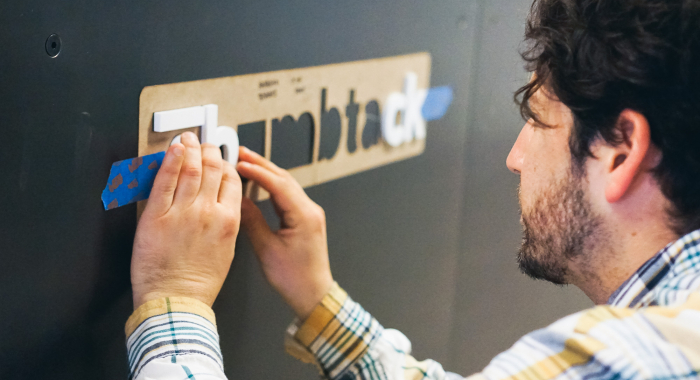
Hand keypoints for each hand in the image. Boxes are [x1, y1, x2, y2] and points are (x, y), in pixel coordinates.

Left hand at [131, 132, 242, 309]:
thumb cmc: (199, 284)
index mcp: (229, 222)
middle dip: (209, 151)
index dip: (226, 164)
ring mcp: (183, 213)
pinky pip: (165, 181)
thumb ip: (225, 223)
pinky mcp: (158, 216)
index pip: (232, 181)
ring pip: (190, 169)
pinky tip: (174, 149)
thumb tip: (220, 204)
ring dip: (190, 148)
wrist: (176, 302)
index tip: (221, 158)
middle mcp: (209, 212)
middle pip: (213, 170)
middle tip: (204, 143)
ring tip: (188, 138)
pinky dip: (171, 160)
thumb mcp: (225, 251)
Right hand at [236, 147, 333, 320]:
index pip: (279, 185)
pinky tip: (259, 182)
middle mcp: (310, 211)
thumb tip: (238, 201)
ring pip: (286, 185)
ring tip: (246, 163)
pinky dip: (272, 185)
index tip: (239, 163)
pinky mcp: (305, 218)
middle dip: (261, 165)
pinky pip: (287, 195)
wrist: (313, 294)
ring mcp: (309, 213)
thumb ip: (252, 223)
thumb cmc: (295, 279)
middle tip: (240, 153)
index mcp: (304, 216)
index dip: (257, 172)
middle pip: (284, 179)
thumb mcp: (267, 250)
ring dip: (266, 172)